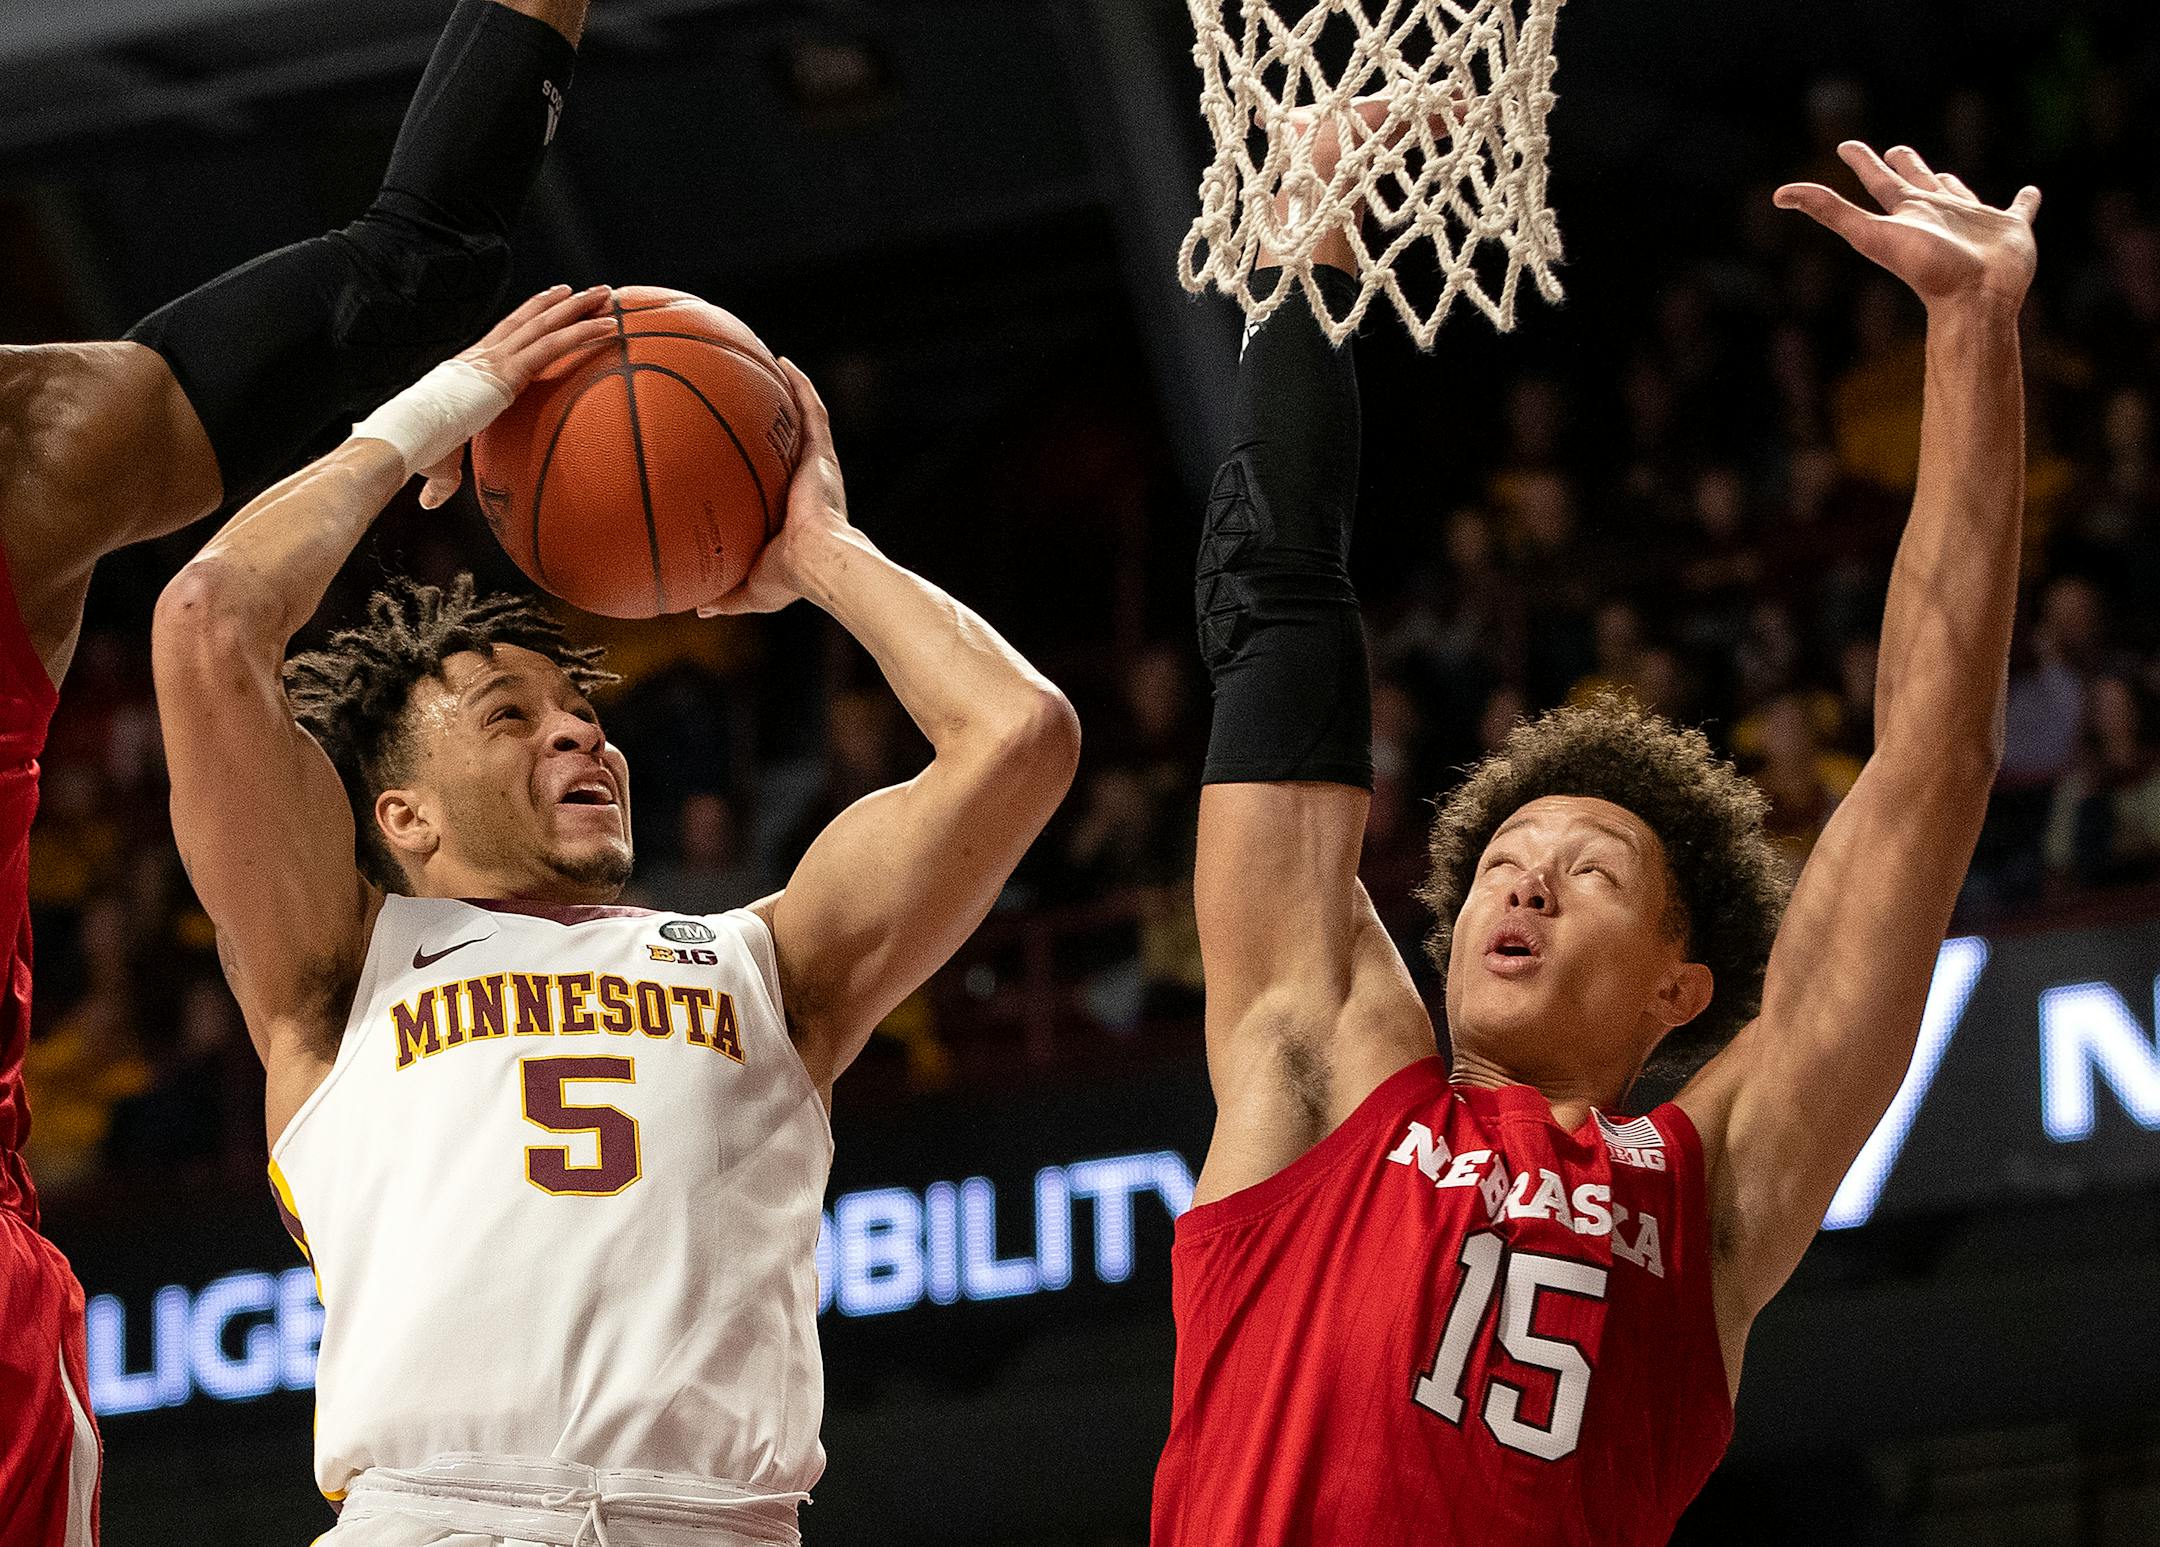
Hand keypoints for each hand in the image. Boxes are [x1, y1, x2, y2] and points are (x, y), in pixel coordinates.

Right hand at [417, 284, 615, 508]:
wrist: (405, 436)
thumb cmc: (415, 451)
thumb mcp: (436, 462)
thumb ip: (442, 480)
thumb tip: (431, 504)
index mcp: (467, 368)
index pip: (503, 336)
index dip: (525, 319)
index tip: (546, 307)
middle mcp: (482, 355)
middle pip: (527, 321)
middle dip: (558, 304)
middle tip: (585, 291)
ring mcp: (495, 360)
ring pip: (545, 325)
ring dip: (578, 308)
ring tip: (606, 295)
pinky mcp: (507, 372)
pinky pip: (554, 347)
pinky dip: (583, 334)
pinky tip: (610, 327)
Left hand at [698, 359, 853, 615]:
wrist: (820, 561)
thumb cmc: (792, 578)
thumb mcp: (752, 588)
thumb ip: (727, 594)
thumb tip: (699, 607)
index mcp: (795, 510)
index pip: (777, 480)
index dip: (764, 463)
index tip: (745, 449)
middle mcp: (808, 482)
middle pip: (791, 442)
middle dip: (776, 421)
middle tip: (752, 399)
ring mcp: (817, 465)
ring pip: (803, 420)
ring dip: (790, 392)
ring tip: (769, 365)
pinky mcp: (821, 454)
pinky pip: (810, 411)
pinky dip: (799, 386)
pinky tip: (782, 362)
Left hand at [1775, 142, 2038, 312]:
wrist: (1974, 300)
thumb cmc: (1925, 269)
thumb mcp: (1868, 235)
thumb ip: (1827, 211)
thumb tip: (1777, 194)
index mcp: (1907, 213)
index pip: (1877, 180)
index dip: (1860, 161)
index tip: (1844, 147)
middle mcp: (1937, 214)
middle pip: (1915, 181)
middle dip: (1904, 164)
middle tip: (1892, 150)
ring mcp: (1974, 222)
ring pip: (1960, 193)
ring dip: (1951, 183)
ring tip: (1944, 175)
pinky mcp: (2012, 230)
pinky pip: (2020, 209)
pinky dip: (2026, 201)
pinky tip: (2030, 193)